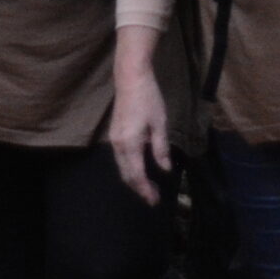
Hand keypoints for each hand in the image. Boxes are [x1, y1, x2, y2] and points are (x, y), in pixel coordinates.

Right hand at [107, 31, 173, 204]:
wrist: (130, 77)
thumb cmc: (148, 98)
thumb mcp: (160, 123)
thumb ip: (161, 148)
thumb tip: (165, 169)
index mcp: (130, 144)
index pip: (137, 175)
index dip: (145, 190)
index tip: (154, 200)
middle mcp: (118, 145)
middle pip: (126, 174)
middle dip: (139, 188)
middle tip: (153, 198)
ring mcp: (114, 139)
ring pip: (122, 167)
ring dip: (134, 179)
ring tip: (148, 187)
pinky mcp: (114, 134)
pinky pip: (120, 158)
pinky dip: (129, 168)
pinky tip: (140, 169)